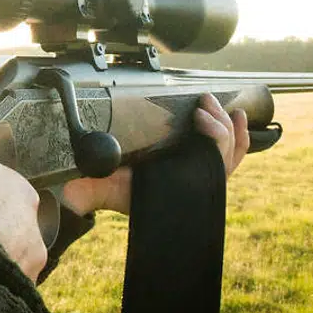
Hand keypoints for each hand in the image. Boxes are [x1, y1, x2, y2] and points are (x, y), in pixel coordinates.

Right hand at [59, 92, 249, 215]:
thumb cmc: (124, 197)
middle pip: (227, 148)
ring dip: (228, 123)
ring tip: (214, 102)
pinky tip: (241, 117)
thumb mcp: (108, 192)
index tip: (198, 114)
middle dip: (218, 121)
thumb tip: (70, 194)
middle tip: (203, 101)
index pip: (215, 156)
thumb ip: (92, 192)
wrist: (134, 211)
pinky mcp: (209, 170)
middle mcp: (202, 180)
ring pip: (233, 150)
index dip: (214, 133)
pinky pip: (236, 154)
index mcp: (185, 181)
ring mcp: (208, 175)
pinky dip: (242, 136)